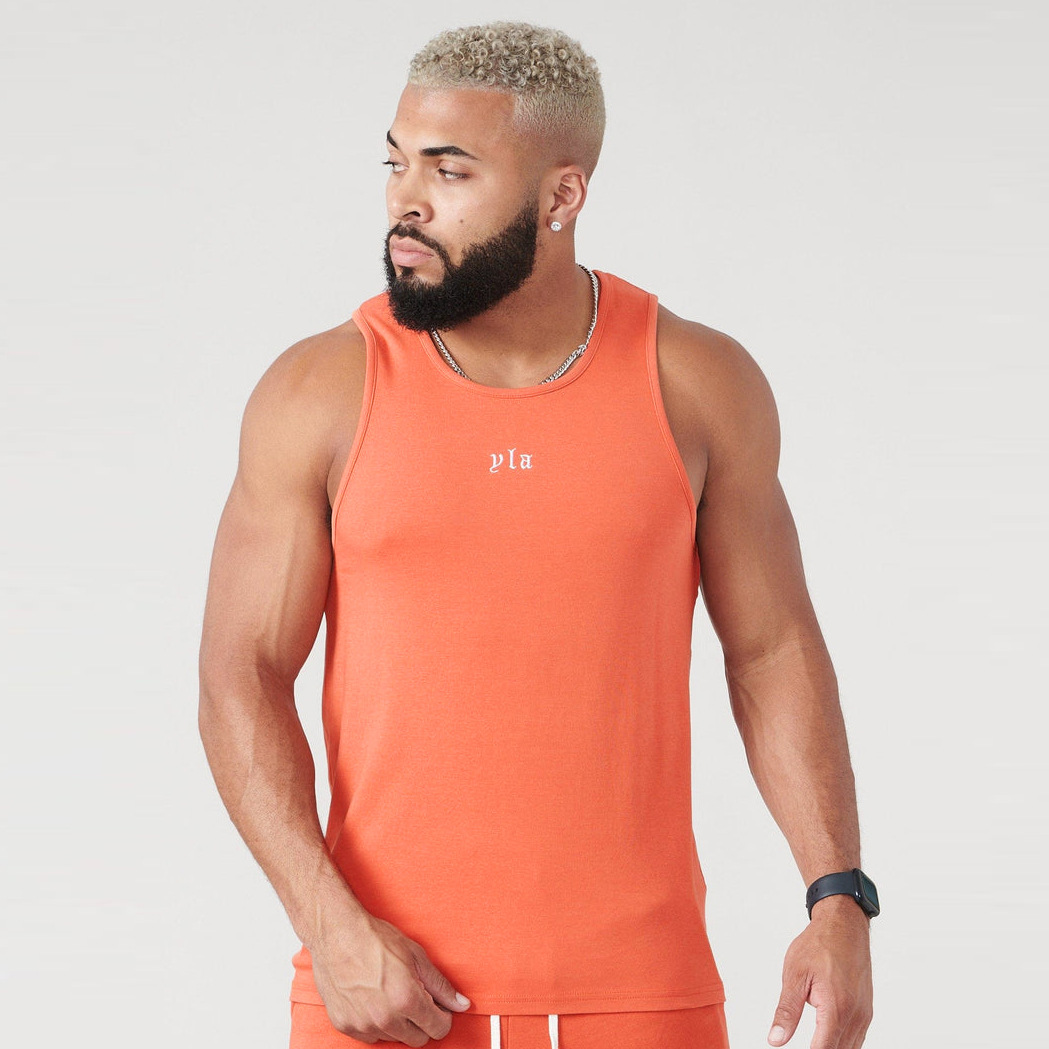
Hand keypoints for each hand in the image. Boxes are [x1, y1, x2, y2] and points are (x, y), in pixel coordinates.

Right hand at [310, 909, 471, 1045]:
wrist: (337, 934)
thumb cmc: (375, 939)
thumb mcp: (416, 956)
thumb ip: (441, 985)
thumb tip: (462, 1004)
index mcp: (407, 999)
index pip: (438, 1029)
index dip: (442, 1016)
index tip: (438, 1006)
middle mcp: (386, 1018)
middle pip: (418, 1039)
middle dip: (422, 1021)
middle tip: (415, 997)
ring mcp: (363, 1025)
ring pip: (394, 1038)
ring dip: (398, 1022)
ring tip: (391, 994)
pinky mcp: (345, 1025)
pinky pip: (370, 1037)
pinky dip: (376, 1024)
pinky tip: (374, 1000)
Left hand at [768, 895, 872, 1048]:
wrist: (844, 925)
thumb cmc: (819, 944)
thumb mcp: (794, 975)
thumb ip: (786, 1011)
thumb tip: (776, 1040)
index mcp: (836, 1008)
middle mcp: (856, 1015)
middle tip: (804, 1044)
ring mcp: (864, 1014)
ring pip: (850, 1048)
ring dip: (832, 1047)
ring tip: (813, 1042)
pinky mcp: (866, 1010)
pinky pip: (857, 1038)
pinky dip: (843, 1043)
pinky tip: (828, 1038)